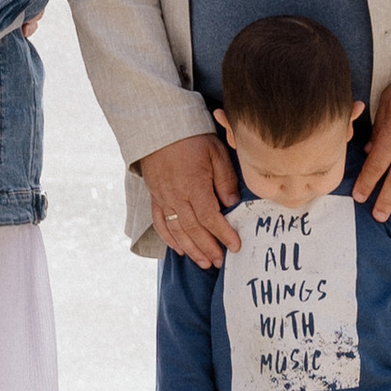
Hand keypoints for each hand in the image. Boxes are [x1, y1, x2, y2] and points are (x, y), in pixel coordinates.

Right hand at [136, 133, 239, 270]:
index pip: (210, 217)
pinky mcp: (155, 196)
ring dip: (191, 249)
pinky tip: (179, 249)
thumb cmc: (191, 138)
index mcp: (193, 185)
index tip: (235, 246)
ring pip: (177, 231)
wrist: (158, 127)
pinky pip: (160, 222)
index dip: (223, 234)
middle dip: (208, 248)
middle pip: (193, 229)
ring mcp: (163, 198)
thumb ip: (225, 178)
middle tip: (221, 262)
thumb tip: (231, 203)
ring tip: (204, 262)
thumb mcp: (215, 152)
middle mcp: (176, 196)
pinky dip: (169, 239)